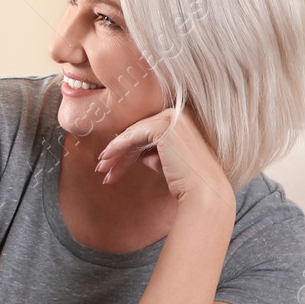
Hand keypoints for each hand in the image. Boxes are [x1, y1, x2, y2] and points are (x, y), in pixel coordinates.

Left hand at [94, 107, 230, 206]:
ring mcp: (173, 117)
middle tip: (101, 167)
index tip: (111, 160)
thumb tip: (130, 151)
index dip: (128, 146)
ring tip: (101, 169)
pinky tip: (105, 159)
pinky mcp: (164, 126)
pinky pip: (133, 136)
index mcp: (182, 117)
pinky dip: (116, 148)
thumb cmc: (186, 179)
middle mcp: (179, 112)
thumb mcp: (164, 160)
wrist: (203, 191)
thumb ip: (149, 151)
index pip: (147, 130)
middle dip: (118, 151)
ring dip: (114, 152)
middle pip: (139, 131)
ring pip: (133, 133)